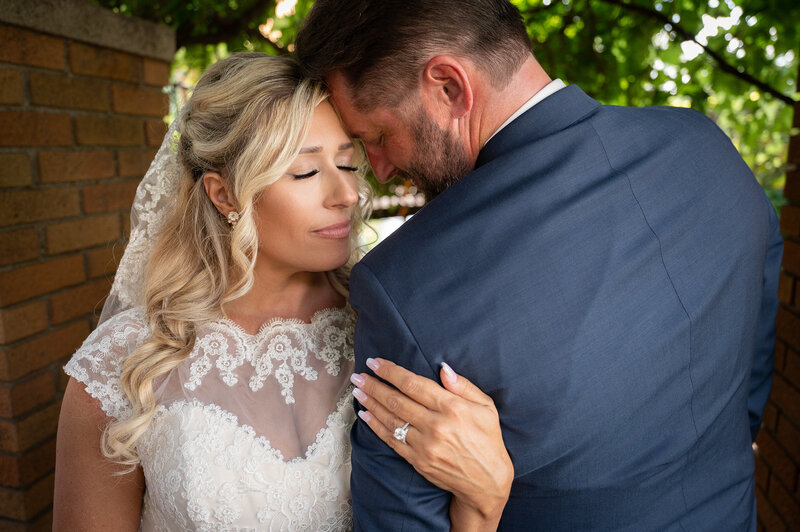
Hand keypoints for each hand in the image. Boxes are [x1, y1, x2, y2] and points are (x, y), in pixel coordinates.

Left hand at [350, 358, 512, 525]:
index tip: (374, 362)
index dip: (391, 372)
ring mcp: (425, 445)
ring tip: (357, 390)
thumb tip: (442, 367)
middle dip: (374, 385)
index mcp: (452, 408)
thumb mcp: (486, 407)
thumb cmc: (488, 439)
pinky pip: (392, 440)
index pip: (414, 384)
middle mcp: (436, 425)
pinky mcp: (417, 461)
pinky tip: (365, 415)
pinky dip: (376, 426)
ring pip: (391, 419)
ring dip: (371, 403)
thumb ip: (463, 386)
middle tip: (358, 375)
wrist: (487, 482)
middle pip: (397, 400)